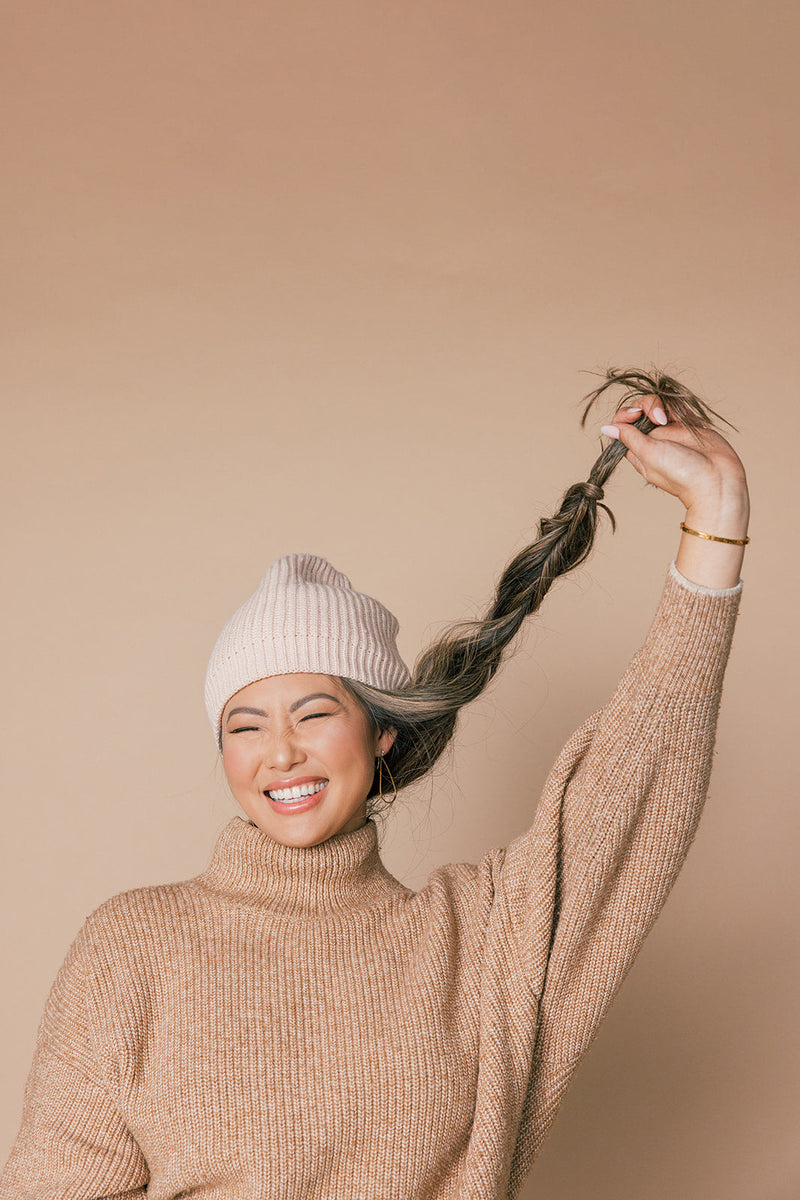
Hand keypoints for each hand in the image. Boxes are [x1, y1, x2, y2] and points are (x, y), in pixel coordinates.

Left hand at [601, 395, 749, 588]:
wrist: (717, 480)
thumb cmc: (683, 475)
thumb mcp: (650, 455)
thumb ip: (629, 439)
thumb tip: (607, 428)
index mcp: (638, 449)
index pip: (622, 424)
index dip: (626, 415)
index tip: (635, 415)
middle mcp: (653, 439)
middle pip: (640, 410)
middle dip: (647, 406)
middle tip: (659, 417)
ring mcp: (671, 431)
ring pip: (659, 405)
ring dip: (662, 405)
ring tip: (670, 418)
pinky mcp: (689, 425)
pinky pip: (679, 407)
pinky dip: (679, 406)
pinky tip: (683, 416)